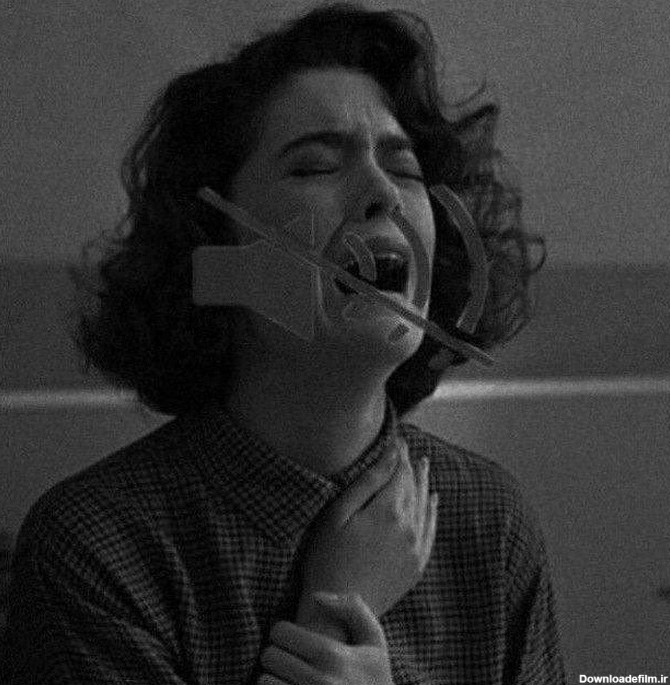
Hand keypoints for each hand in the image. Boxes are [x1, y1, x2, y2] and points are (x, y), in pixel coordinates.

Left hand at [260, 593, 393, 684]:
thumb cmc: (375, 678)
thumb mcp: (374, 642)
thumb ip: (352, 608)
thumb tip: (317, 597)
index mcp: (334, 657)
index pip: (281, 632)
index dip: (283, 632)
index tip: (292, 638)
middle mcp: (320, 682)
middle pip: (269, 656)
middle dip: (276, 655)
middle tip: (289, 658)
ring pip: (264, 682)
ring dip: (272, 679)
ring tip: (287, 677)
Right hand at [297, 439, 437, 631]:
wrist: (340, 609)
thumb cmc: (328, 558)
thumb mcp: (339, 514)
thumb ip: (368, 481)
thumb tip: (391, 453)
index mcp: (388, 509)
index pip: (399, 471)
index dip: (399, 453)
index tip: (398, 438)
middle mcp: (409, 525)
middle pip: (414, 486)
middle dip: (411, 465)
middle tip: (408, 449)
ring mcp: (416, 547)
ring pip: (425, 505)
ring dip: (424, 483)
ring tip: (423, 465)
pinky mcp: (417, 565)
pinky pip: (431, 530)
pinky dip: (433, 511)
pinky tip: (432, 500)